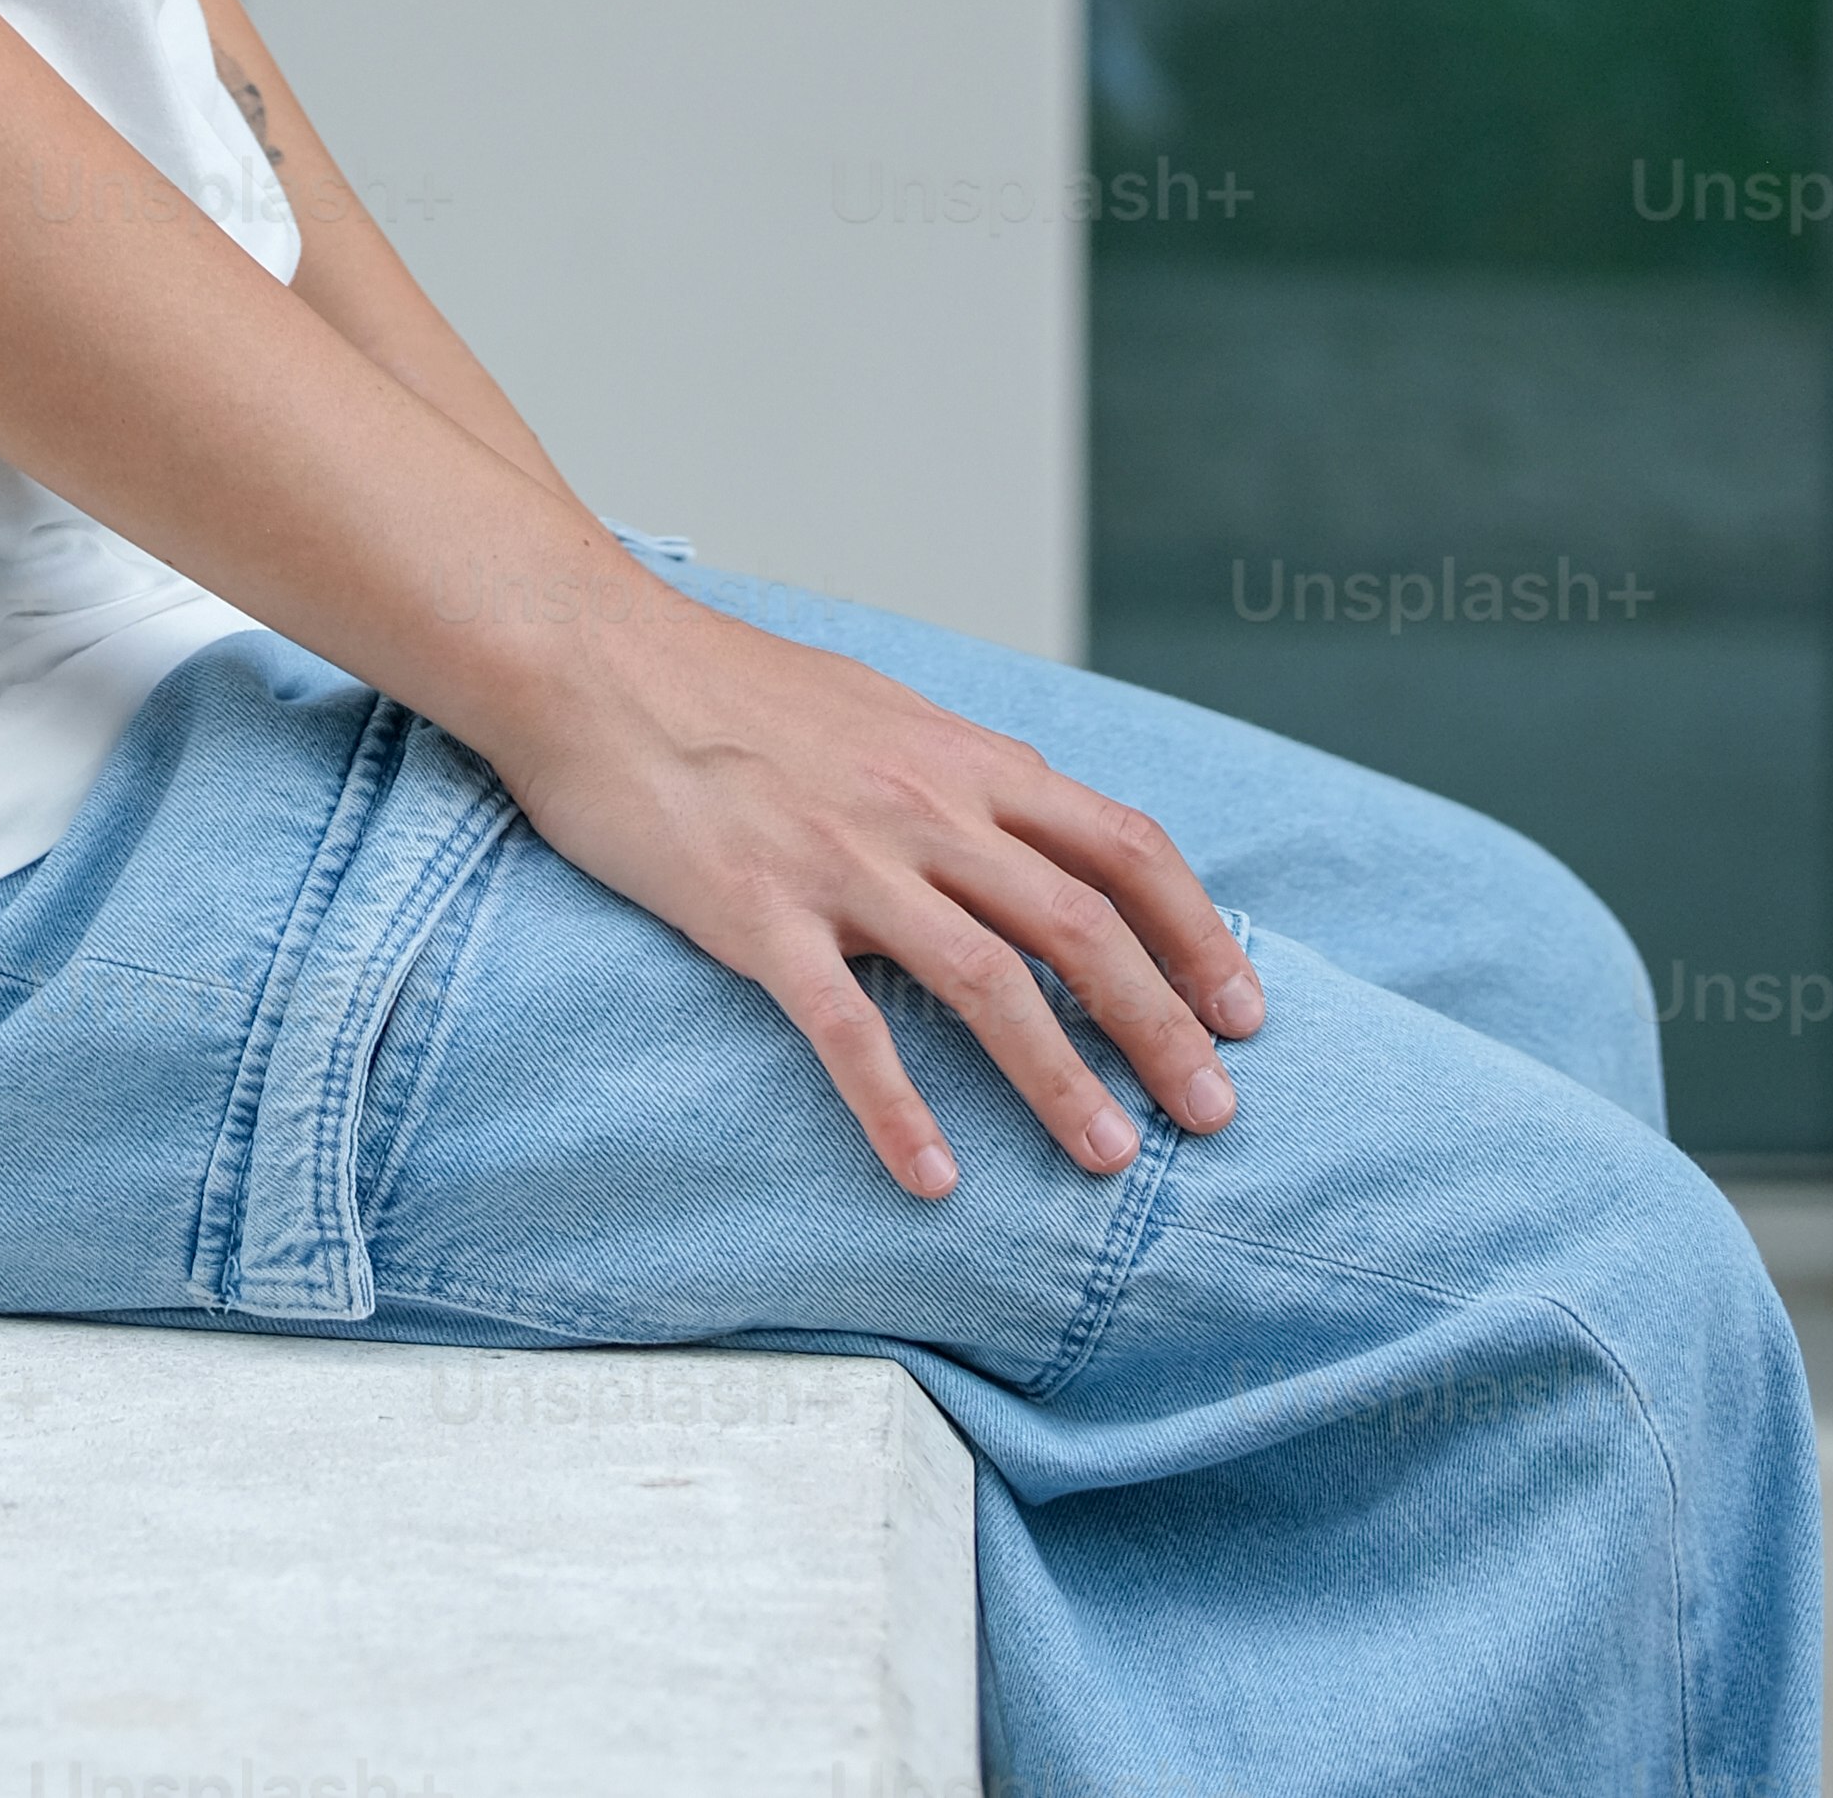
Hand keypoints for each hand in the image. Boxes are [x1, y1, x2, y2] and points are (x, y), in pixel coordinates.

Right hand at [483, 579, 1265, 1196]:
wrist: (590, 654)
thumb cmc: (723, 683)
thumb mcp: (871, 704)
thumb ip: (952, 769)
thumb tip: (1026, 820)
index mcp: (957, 756)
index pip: (1118, 842)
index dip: (1194, 929)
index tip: (1242, 1008)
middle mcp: (921, 805)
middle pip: (1079, 923)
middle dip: (1162, 1024)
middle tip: (1213, 1113)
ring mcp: (841, 860)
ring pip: (987, 980)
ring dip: (1060, 1079)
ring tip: (1108, 1159)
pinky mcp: (757, 910)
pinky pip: (844, 1026)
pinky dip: (897, 1109)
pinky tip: (931, 1177)